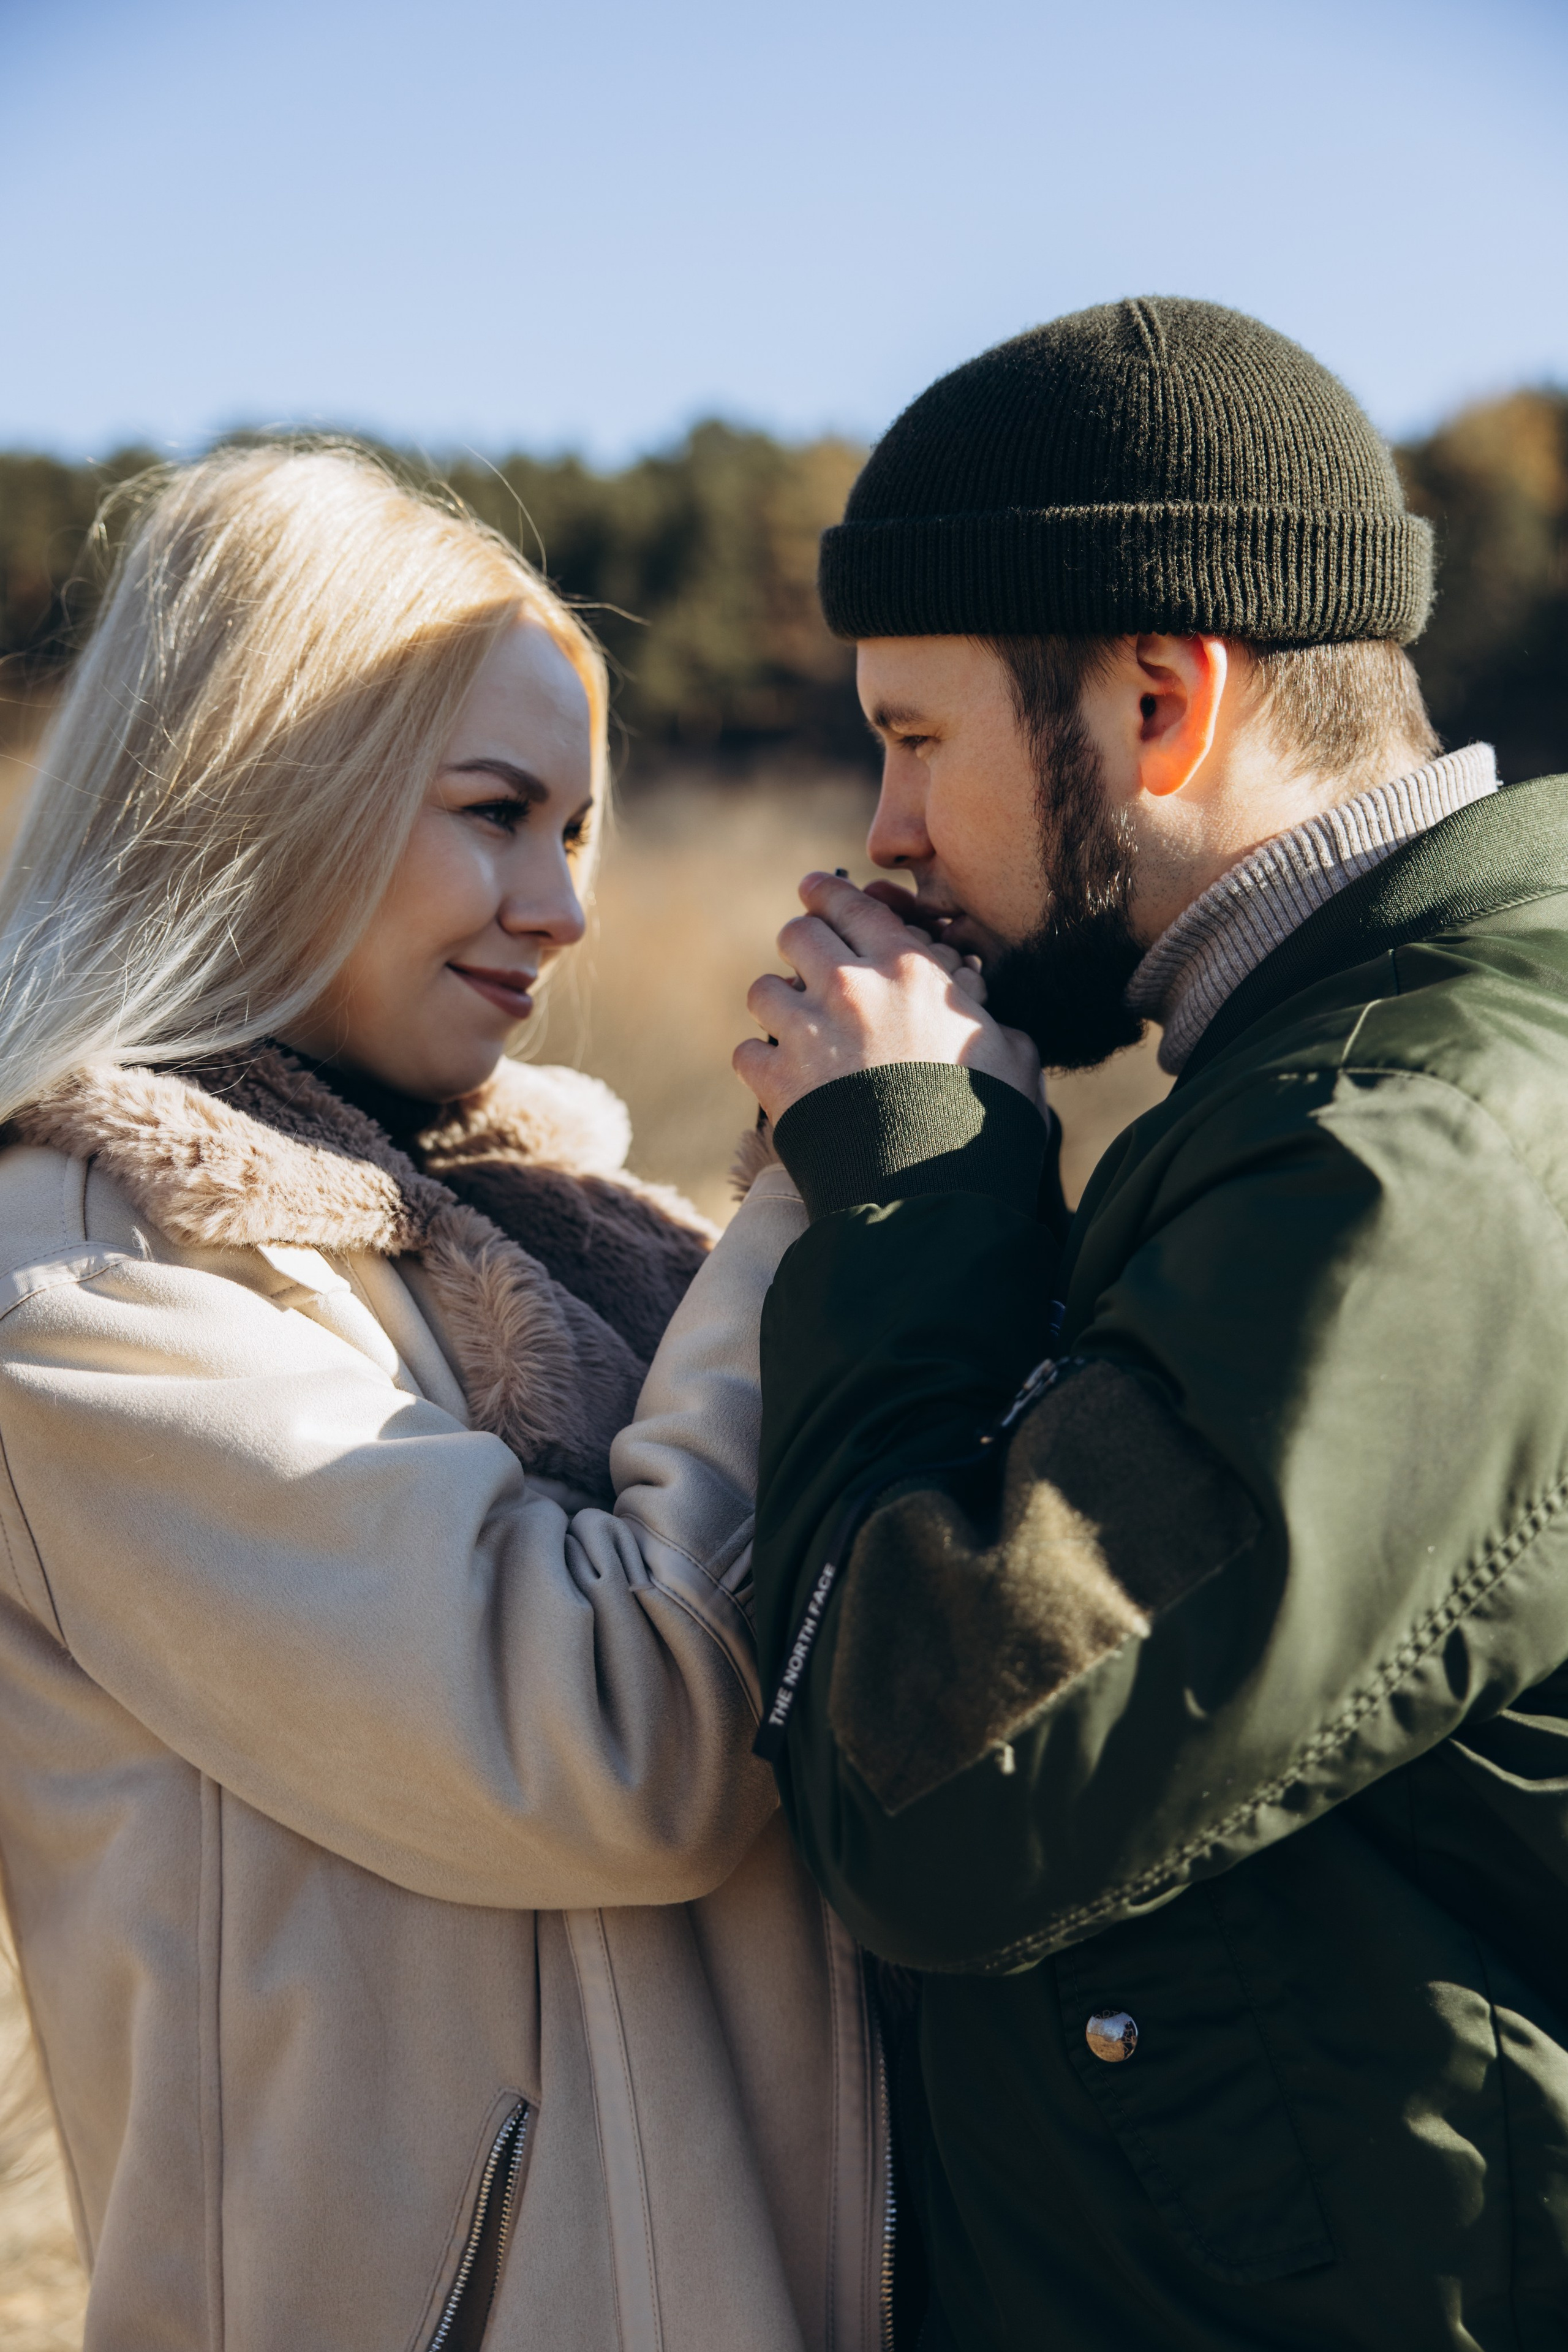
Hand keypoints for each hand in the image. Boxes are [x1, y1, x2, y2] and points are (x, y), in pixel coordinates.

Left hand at [733, 872, 1042, 1124]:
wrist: (935, 1192)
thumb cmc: (986, 1122)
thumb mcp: (1012, 1055)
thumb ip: (986, 1018)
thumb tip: (977, 1006)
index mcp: (908, 970)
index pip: (853, 905)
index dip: (828, 893)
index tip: (815, 889)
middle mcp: (850, 988)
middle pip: (797, 934)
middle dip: (800, 944)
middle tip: (806, 960)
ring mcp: (807, 1033)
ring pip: (763, 990)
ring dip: (777, 1005)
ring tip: (795, 1027)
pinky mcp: (777, 1083)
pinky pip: (747, 1053)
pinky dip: (763, 1064)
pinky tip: (783, 1079)